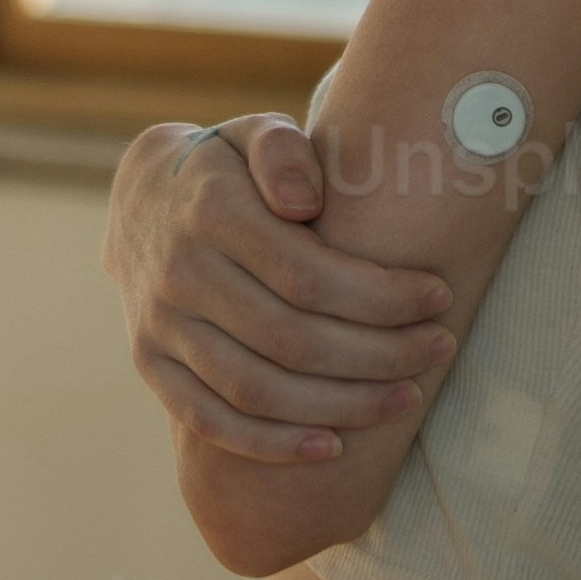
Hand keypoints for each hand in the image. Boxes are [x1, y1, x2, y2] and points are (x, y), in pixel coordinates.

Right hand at [104, 119, 453, 465]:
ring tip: (405, 399)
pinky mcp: (150, 366)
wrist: (140, 200)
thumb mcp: (255, 133)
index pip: (308, 274)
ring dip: (340, 406)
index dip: (381, 297)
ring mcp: (158, 326)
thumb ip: (283, 151)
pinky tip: (330, 446)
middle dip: (379, 353)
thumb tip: (305, 203)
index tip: (439, 298)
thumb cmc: (230, 169)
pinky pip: (210, 421)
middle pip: (292, 339)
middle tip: (439, 349)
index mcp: (211, 212)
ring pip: (257, 390)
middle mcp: (179, 274)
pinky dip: (270, 444)